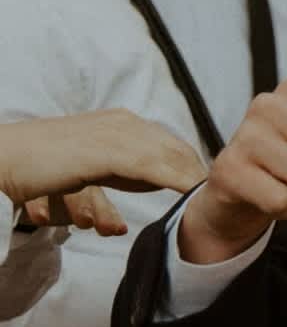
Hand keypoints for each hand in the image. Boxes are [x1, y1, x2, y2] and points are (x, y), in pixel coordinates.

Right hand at [0, 110, 205, 235]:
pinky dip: (176, 180)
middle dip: (200, 173)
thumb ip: (119, 175)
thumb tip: (138, 204)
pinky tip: (193, 193)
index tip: (215, 184)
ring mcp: (115, 133)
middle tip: (223, 193)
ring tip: (211, 199)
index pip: (172, 144)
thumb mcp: (90, 169)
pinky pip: (151, 166)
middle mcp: (123, 123)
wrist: (3, 161)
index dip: (194, 166)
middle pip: (177, 150)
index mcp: (123, 123)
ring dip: (193, 179)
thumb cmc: (42, 170)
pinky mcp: (104, 150)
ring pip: (169, 157)